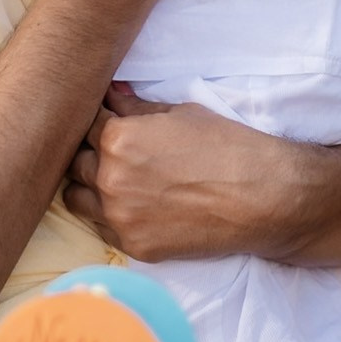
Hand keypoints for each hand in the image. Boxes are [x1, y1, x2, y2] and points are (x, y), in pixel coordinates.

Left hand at [66, 88, 340, 266]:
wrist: (265, 198)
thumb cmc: (228, 146)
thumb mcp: (181, 113)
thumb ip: (136, 107)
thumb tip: (112, 95)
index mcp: (117, 138)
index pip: (87, 123)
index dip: (98, 118)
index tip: (107, 119)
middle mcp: (108, 178)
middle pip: (76, 161)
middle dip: (90, 151)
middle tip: (111, 149)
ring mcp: (118, 217)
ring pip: (77, 197)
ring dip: (89, 184)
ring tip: (115, 178)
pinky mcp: (133, 246)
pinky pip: (101, 227)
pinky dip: (109, 214)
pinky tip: (132, 203)